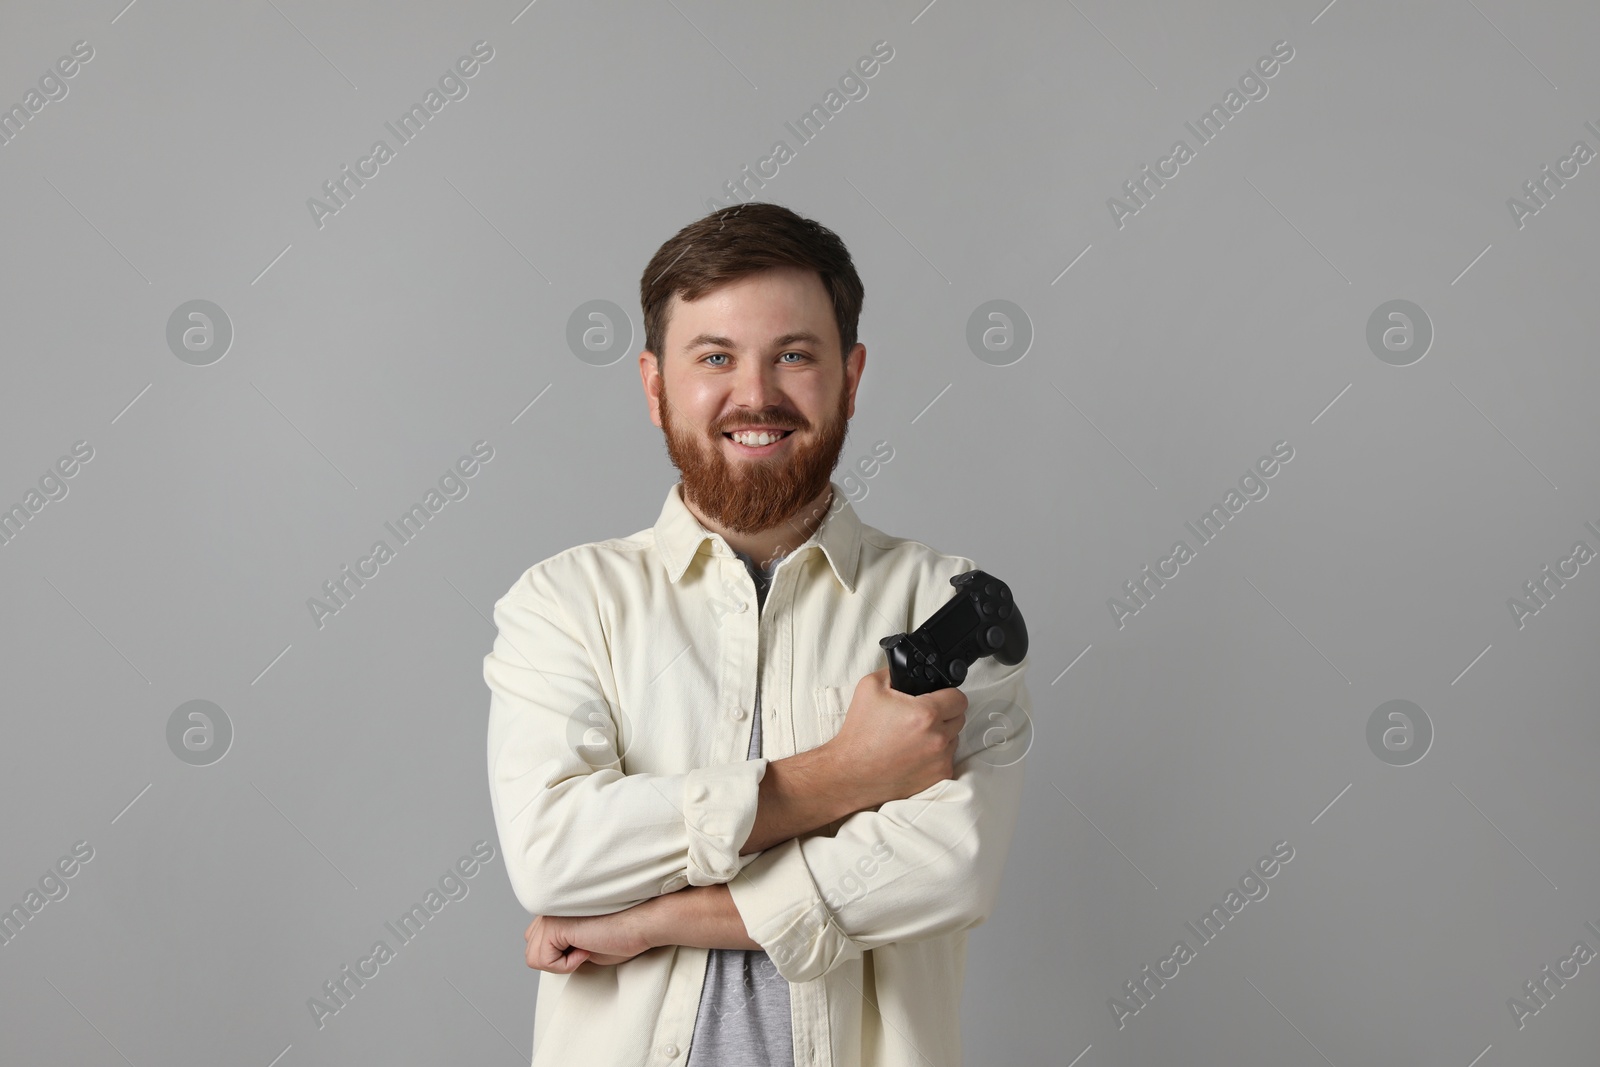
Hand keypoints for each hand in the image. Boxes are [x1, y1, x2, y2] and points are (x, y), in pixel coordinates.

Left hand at [524, 906, 652, 972]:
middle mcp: (550, 908)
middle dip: (556, 958)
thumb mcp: (586, 943)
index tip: (588, 945)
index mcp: (557, 908)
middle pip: (531, 947)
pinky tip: (586, 948)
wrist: (642, 923)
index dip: (560, 952)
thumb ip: (564, 944)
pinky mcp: (554, 926)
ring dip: (561, 963)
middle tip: (586, 948)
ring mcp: (550, 915)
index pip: (536, 938)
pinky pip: (544, 960)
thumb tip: (552, 956)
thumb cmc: (623, 934)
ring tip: (586, 947)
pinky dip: (566, 965)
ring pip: (533, 957)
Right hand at [826, 666, 967, 807]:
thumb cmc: (860, 734)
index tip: (939, 696)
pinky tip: (915, 752)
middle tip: (922, 715)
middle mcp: (937, 738)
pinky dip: (936, 754)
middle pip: (959, 717)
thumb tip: (908, 669)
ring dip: (941, 734)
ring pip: (954, 738)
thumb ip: (894, 671)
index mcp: (925, 714)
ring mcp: (940, 760)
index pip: (958, 698)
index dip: (948, 694)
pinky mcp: (939, 776)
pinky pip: (947, 758)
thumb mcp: (870, 687)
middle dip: (944, 713)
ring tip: (915, 735)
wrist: (851, 773)